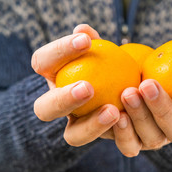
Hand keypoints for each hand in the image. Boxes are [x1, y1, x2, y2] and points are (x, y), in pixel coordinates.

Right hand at [32, 24, 119, 145]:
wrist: (123, 87)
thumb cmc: (107, 63)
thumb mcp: (101, 51)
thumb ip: (92, 42)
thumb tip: (82, 29)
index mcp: (53, 77)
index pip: (42, 62)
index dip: (59, 51)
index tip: (86, 40)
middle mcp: (59, 105)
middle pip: (44, 110)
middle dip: (62, 100)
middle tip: (87, 88)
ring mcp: (77, 126)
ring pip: (73, 136)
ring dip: (91, 124)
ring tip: (114, 110)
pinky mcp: (103, 140)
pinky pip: (102, 143)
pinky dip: (118, 133)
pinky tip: (129, 118)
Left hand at [111, 58, 171, 156]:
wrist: (133, 79)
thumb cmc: (163, 70)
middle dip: (165, 110)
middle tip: (149, 85)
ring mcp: (154, 140)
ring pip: (153, 138)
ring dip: (140, 117)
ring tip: (128, 92)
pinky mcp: (132, 144)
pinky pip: (129, 146)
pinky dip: (122, 132)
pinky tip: (114, 112)